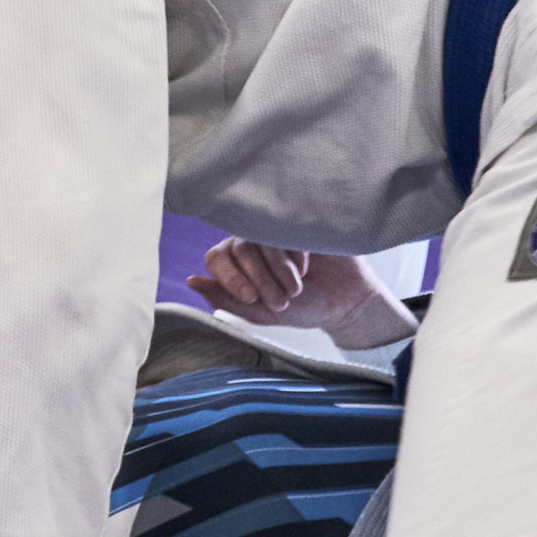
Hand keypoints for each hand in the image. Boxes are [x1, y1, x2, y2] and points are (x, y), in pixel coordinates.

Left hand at [188, 239, 417, 347]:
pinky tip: (307, 268)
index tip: (252, 297)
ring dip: (279, 269)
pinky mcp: (298, 223)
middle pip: (239, 248)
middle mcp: (251, 241)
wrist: (344, 303)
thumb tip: (191, 281)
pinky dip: (296, 254)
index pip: (215, 257)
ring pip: (261, 238)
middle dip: (261, 279)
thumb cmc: (302, 308)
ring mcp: (274, 230)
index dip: (230, 277)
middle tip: (282, 300)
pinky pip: (286, 230)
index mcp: (236, 263)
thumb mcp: (262, 313)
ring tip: (296, 288)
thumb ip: (227, 300)